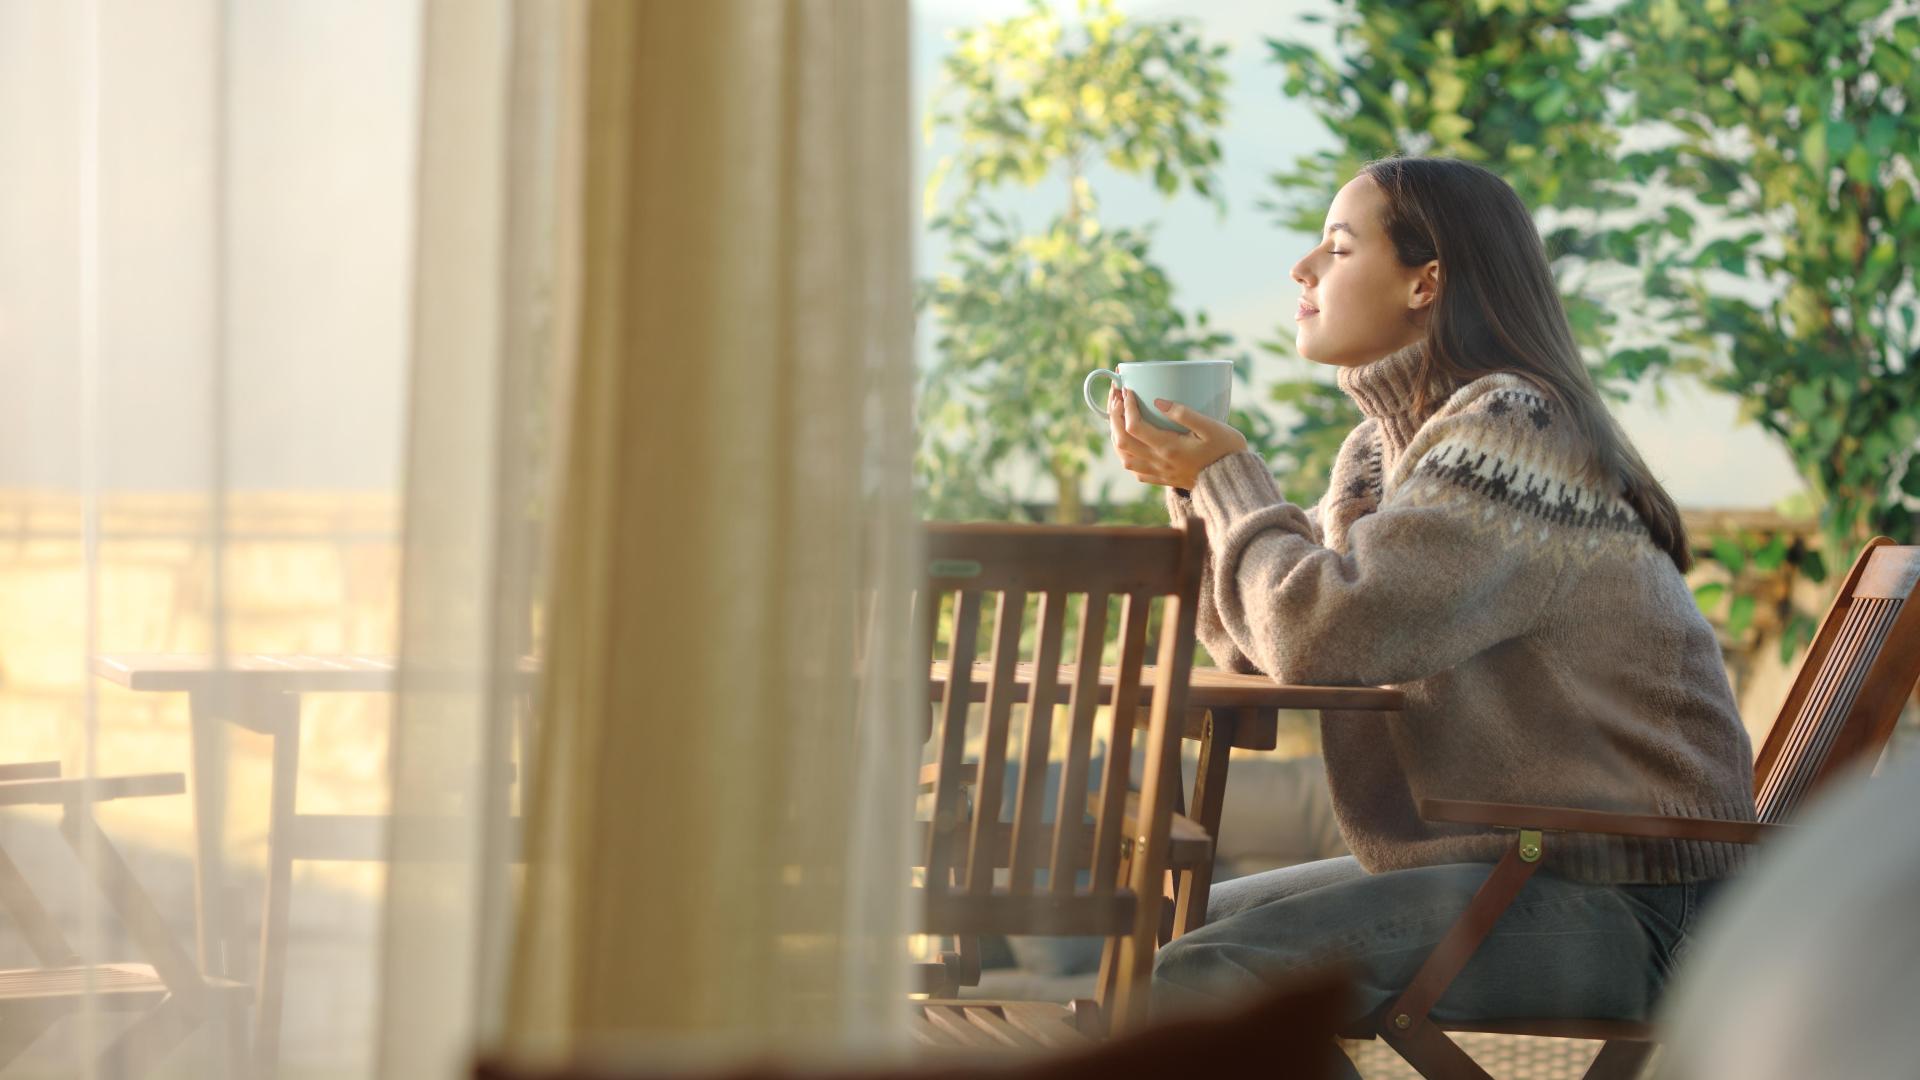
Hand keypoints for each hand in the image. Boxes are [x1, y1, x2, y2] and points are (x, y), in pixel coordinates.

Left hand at [1107, 386, 1248, 490]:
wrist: (1232, 482)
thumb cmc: (1226, 451)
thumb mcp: (1212, 427)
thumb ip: (1185, 413)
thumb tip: (1158, 401)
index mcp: (1169, 448)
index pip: (1134, 426)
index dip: (1126, 406)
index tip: (1128, 390)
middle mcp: (1158, 462)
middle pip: (1122, 441)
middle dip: (1114, 416)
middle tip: (1116, 397)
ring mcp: (1158, 472)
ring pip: (1123, 457)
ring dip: (1115, 435)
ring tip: (1118, 416)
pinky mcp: (1162, 478)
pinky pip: (1134, 468)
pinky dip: (1125, 453)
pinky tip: (1130, 440)